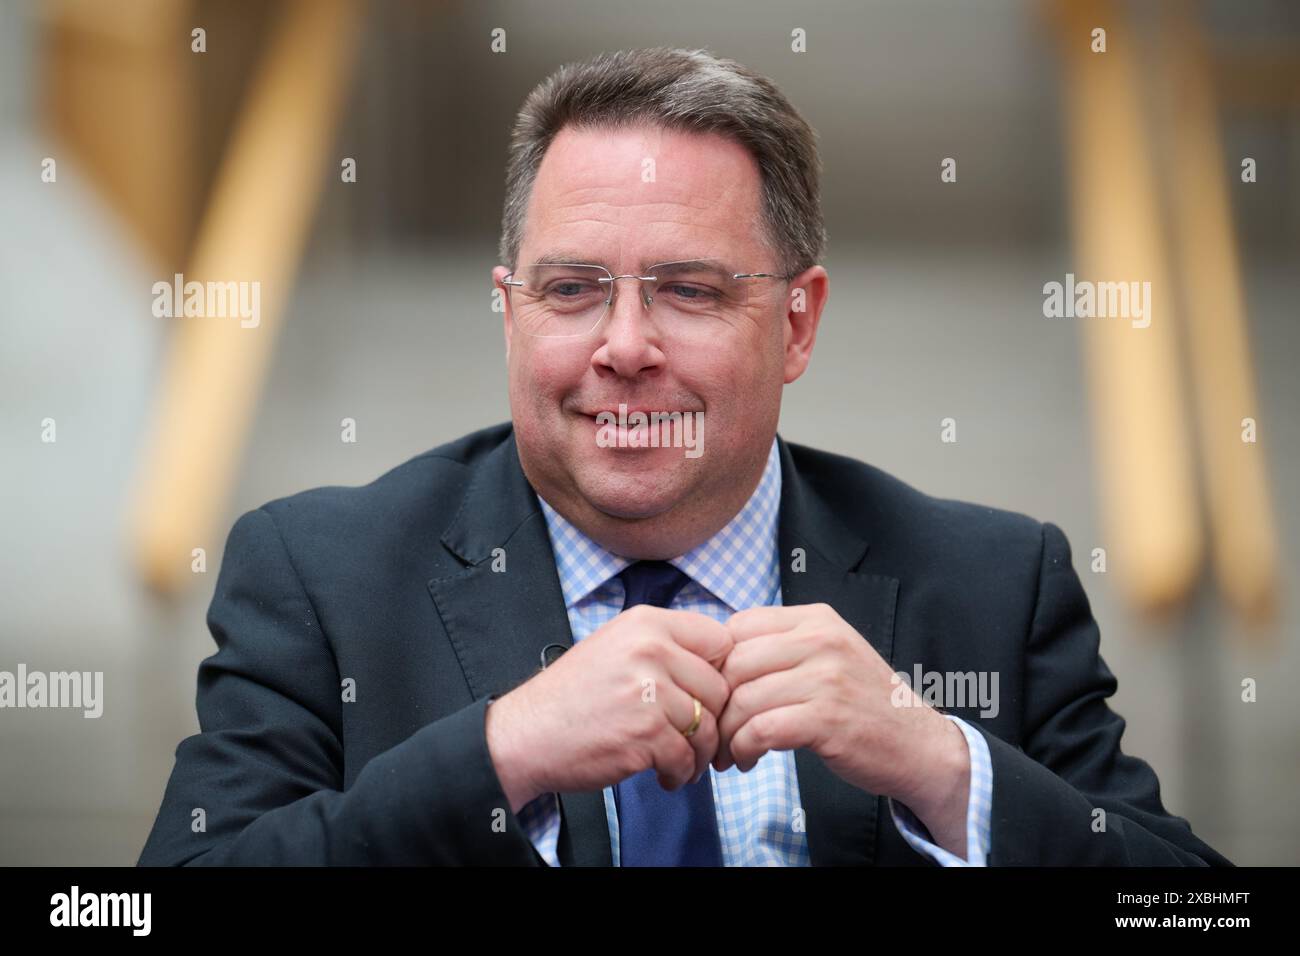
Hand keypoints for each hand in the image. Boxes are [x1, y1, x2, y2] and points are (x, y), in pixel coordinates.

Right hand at [486, 605, 732, 811]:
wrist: (526, 734)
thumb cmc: (574, 695)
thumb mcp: (616, 647)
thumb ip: (665, 645)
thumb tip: (720, 662)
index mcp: (646, 623)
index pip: (720, 639)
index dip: (720, 671)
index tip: (706, 695)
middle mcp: (650, 649)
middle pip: (719, 687)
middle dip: (712, 719)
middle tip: (696, 739)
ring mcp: (648, 691)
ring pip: (706, 726)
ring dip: (699, 753)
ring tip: (681, 761)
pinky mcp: (644, 733)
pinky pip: (686, 757)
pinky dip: (679, 772)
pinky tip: (664, 774)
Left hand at [713, 604, 968, 830]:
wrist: (919, 745)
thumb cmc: (864, 705)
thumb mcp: (829, 657)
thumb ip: (782, 649)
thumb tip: (717, 663)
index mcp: (816, 620)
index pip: (739, 626)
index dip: (717, 662)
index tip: (717, 693)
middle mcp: (821, 640)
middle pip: (735, 662)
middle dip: (716, 702)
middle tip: (715, 730)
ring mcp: (826, 678)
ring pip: (744, 699)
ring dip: (727, 733)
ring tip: (730, 752)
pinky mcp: (827, 719)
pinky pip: (761, 729)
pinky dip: (744, 748)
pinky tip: (748, 759)